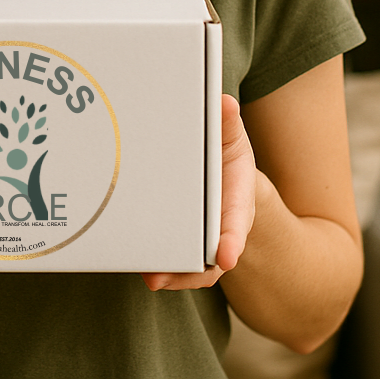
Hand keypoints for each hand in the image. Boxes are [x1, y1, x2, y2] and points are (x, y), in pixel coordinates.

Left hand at [141, 94, 255, 291]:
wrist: (220, 176)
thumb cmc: (224, 158)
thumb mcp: (230, 138)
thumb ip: (227, 123)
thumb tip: (225, 102)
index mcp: (236, 201)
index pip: (235, 223)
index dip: (231, 240)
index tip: (227, 255)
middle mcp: (220, 227)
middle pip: (211, 256)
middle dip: (193, 269)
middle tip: (167, 275)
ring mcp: (200, 239)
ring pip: (192, 266)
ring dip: (173, 274)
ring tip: (152, 277)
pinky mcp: (179, 241)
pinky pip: (174, 261)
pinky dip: (162, 268)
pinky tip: (142, 269)